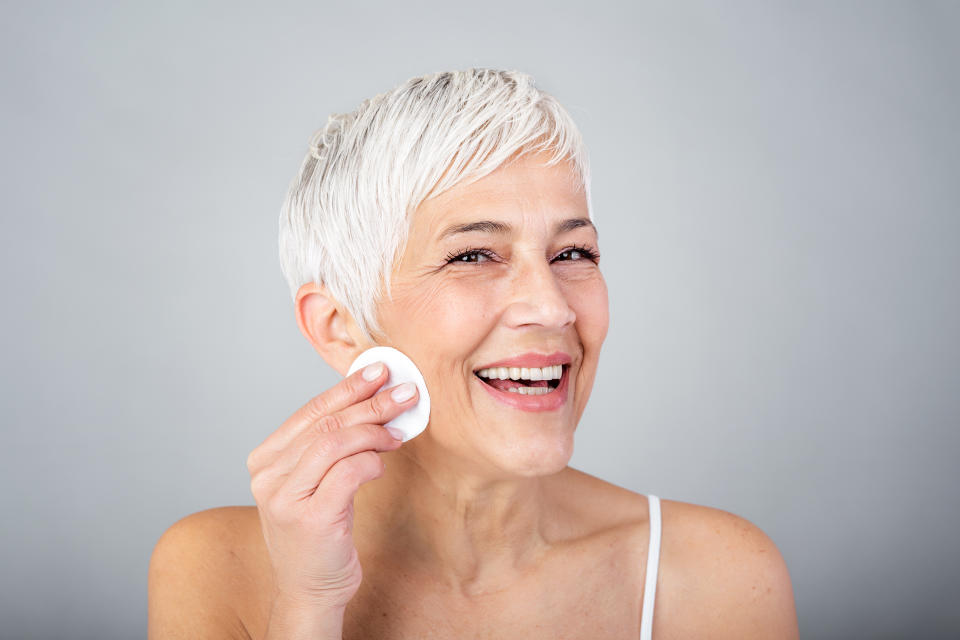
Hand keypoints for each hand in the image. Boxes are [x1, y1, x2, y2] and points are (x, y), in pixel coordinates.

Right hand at [246, 362, 417, 609]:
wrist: (309, 590)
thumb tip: (373, 399)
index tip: (380, 372)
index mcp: (265, 460)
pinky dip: (371, 461)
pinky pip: (347, 472)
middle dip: (370, 403)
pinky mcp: (309, 518)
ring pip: (335, 443)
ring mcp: (284, 498)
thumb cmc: (317, 533)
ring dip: (374, 430)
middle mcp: (267, 476)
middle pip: (325, 424)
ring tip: (399, 430)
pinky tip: (383, 461)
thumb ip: (331, 445)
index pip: (310, 411)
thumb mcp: (315, 482)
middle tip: (405, 393)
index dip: (348, 388)